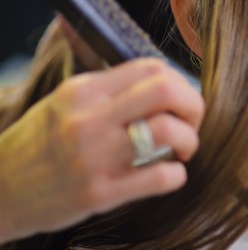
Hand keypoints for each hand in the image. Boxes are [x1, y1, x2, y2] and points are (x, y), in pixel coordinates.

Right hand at [0, 58, 204, 242]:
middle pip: (166, 91)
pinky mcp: (99, 193)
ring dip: (189, 140)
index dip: (179, 81)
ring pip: (168, 130)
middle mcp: (89, 118)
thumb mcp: (64, 102)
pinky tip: (170, 174)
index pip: (152, 68)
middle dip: (194, 104)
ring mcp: (94, 156)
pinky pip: (159, 177)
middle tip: (192, 121)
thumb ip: (109, 89)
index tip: (180, 99)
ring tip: (183, 149)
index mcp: (85, 90)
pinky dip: (177, 175)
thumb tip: (161, 80)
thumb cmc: (38, 144)